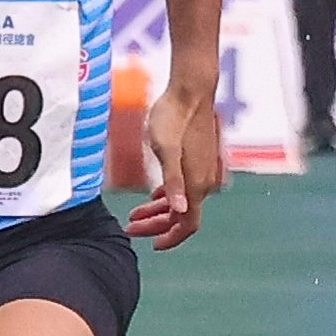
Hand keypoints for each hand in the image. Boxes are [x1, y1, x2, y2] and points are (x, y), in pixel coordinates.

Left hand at [126, 75, 225, 250]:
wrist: (191, 90)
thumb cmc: (173, 116)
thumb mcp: (165, 149)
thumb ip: (173, 181)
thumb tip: (180, 210)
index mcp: (196, 184)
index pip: (187, 225)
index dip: (170, 238)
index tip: (151, 245)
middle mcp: (205, 182)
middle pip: (183, 216)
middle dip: (157, 226)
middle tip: (130, 226)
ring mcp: (204, 171)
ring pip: (182, 202)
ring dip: (160, 211)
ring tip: (134, 214)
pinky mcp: (200, 160)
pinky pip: (186, 188)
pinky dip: (169, 196)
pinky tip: (153, 195)